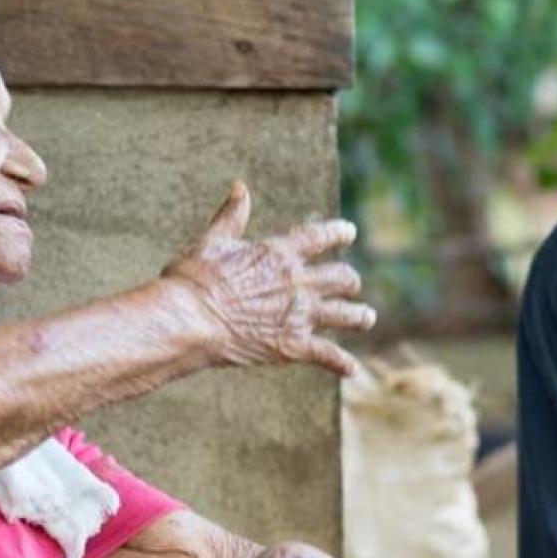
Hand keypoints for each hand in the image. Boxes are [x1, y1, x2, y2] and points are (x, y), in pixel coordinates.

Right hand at [163, 180, 374, 377]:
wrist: (190, 320)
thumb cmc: (194, 280)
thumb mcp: (211, 241)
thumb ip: (231, 216)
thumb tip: (240, 187)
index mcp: (278, 253)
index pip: (318, 237)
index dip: (337, 233)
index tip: (349, 232)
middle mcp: (297, 282)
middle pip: (340, 278)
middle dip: (348, 280)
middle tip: (351, 284)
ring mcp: (299, 315)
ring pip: (345, 314)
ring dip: (359, 316)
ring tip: (366, 317)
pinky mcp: (294, 346)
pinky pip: (329, 355)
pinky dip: (342, 363)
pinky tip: (352, 370)